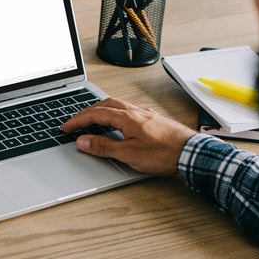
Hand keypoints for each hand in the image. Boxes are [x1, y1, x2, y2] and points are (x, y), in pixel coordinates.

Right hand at [61, 98, 195, 176]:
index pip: (96, 114)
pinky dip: (116, 115)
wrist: (192, 153)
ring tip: (93, 119)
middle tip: (76, 121)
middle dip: (88, 112)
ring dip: (102, 111)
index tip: (66, 127)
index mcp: (128, 118)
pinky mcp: (154, 121)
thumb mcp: (129, 154)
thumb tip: (84, 141)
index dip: (78, 120)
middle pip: (106, 105)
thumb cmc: (165, 153)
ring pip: (119, 106)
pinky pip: (129, 112)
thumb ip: (104, 147)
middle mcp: (137, 112)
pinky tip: (118, 124)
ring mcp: (146, 115)